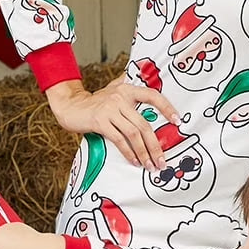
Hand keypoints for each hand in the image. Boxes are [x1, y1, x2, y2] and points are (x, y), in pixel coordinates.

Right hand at [45, 75, 179, 170]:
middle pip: (144, 124)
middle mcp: (120, 98)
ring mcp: (109, 110)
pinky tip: (134, 161)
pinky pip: (119, 139)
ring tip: (150, 165)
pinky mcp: (100, 122)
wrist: (71, 106)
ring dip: (144, 152)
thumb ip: (128, 87)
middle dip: (155, 145)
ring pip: (133, 134)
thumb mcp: (113, 89)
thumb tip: (148, 83)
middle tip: (162, 160)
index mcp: (127, 90)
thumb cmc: (95, 102)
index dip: (167, 108)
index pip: (152, 96)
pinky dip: (128, 152)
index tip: (177, 122)